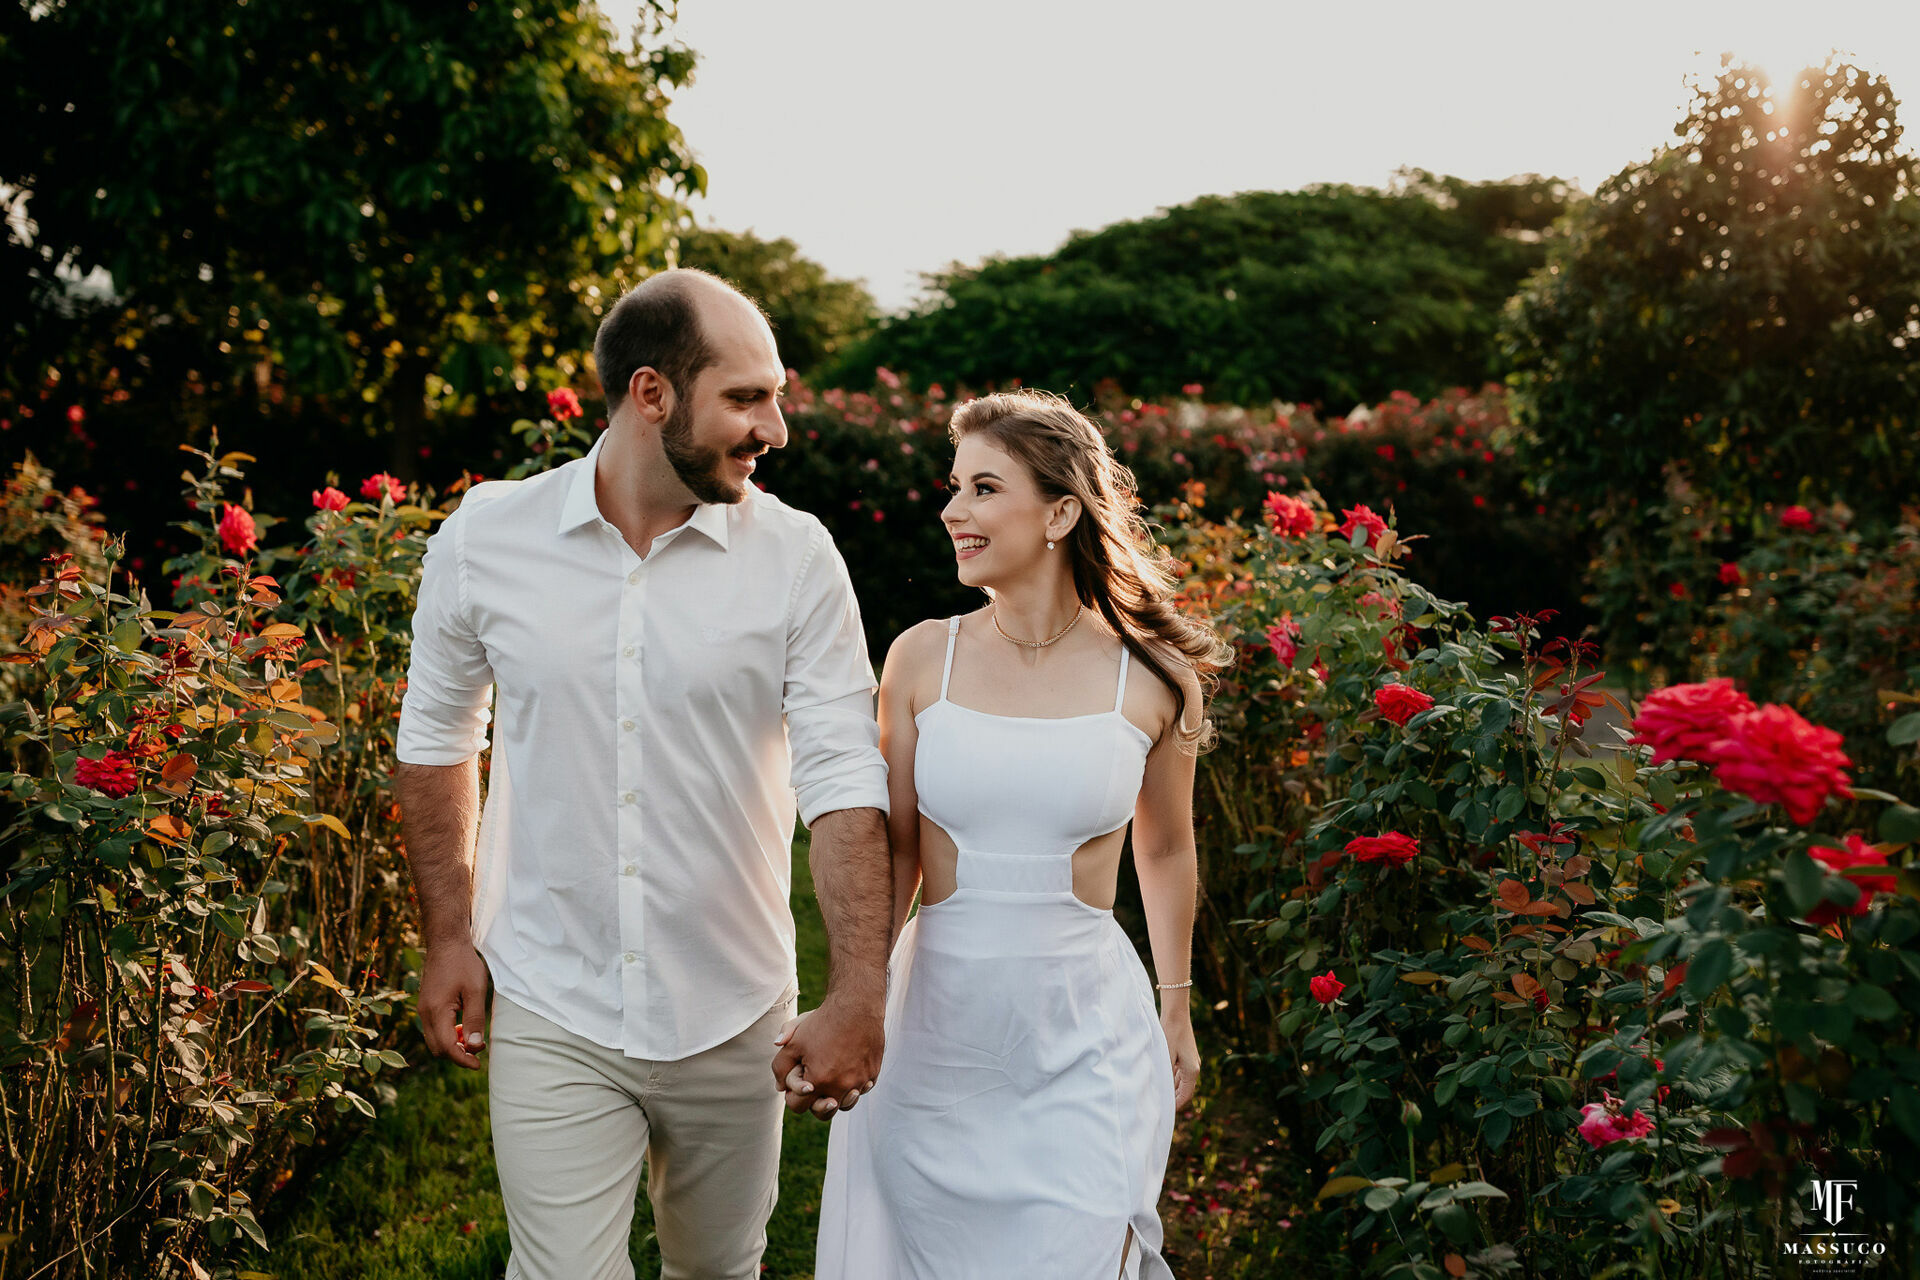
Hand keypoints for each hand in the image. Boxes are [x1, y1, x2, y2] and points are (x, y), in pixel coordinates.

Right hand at [419, 940, 490, 1069]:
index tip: (478, 1064)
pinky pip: (434, 1030)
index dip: (462, 1059)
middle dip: (457, 1054)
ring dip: (453, 1045)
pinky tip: (463, 1025)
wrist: (446, 943)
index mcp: (436, 1011)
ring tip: (473, 1035)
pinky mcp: (426, 1006)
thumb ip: (475, 1019)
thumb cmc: (463, 964)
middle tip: (478, 1047)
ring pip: (435, 1041)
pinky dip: (448, 1034)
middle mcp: (425, 1014)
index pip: (447, 1048)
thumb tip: (474, 1046)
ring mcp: (423, 1010)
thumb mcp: (475, 990)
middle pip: (438, 1049)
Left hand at [770, 994, 883, 1120]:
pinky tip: (849, 1070)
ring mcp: (859, 1082)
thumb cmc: (823, 1023)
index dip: (793, 1095)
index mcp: (818, 1082)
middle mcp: (841, 1087)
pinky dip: (855, 1084)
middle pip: (824, 1113)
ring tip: (833, 1080)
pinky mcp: (873, 1073)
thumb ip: (780, 1066)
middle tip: (814, 1088)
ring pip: (846, 1104)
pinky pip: (862, 1088)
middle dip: (815, 1104)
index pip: (798, 1106)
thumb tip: (779, 1086)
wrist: (856, 1006)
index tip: (797, 1082)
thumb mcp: (794, 1042)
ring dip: (837, 1096)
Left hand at [1163, 1011, 1199, 1109]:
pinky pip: (1180, 1073)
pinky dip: (1172, 1079)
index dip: (1176, 1105)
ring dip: (1172, 1088)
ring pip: (1182, 1081)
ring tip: (1159, 1095)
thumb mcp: (1166, 1055)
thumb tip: (1162, 1088)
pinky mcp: (1186, 1056)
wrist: (1176, 1015)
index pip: (1185, 1095)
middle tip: (1160, 1106)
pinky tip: (1162, 1080)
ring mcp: (1191, 1061)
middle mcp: (1194, 1067)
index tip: (1166, 1112)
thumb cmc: (1170, 1034)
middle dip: (1174, 1098)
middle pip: (1184, 1089)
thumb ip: (1166, 1073)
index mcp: (1192, 1070)